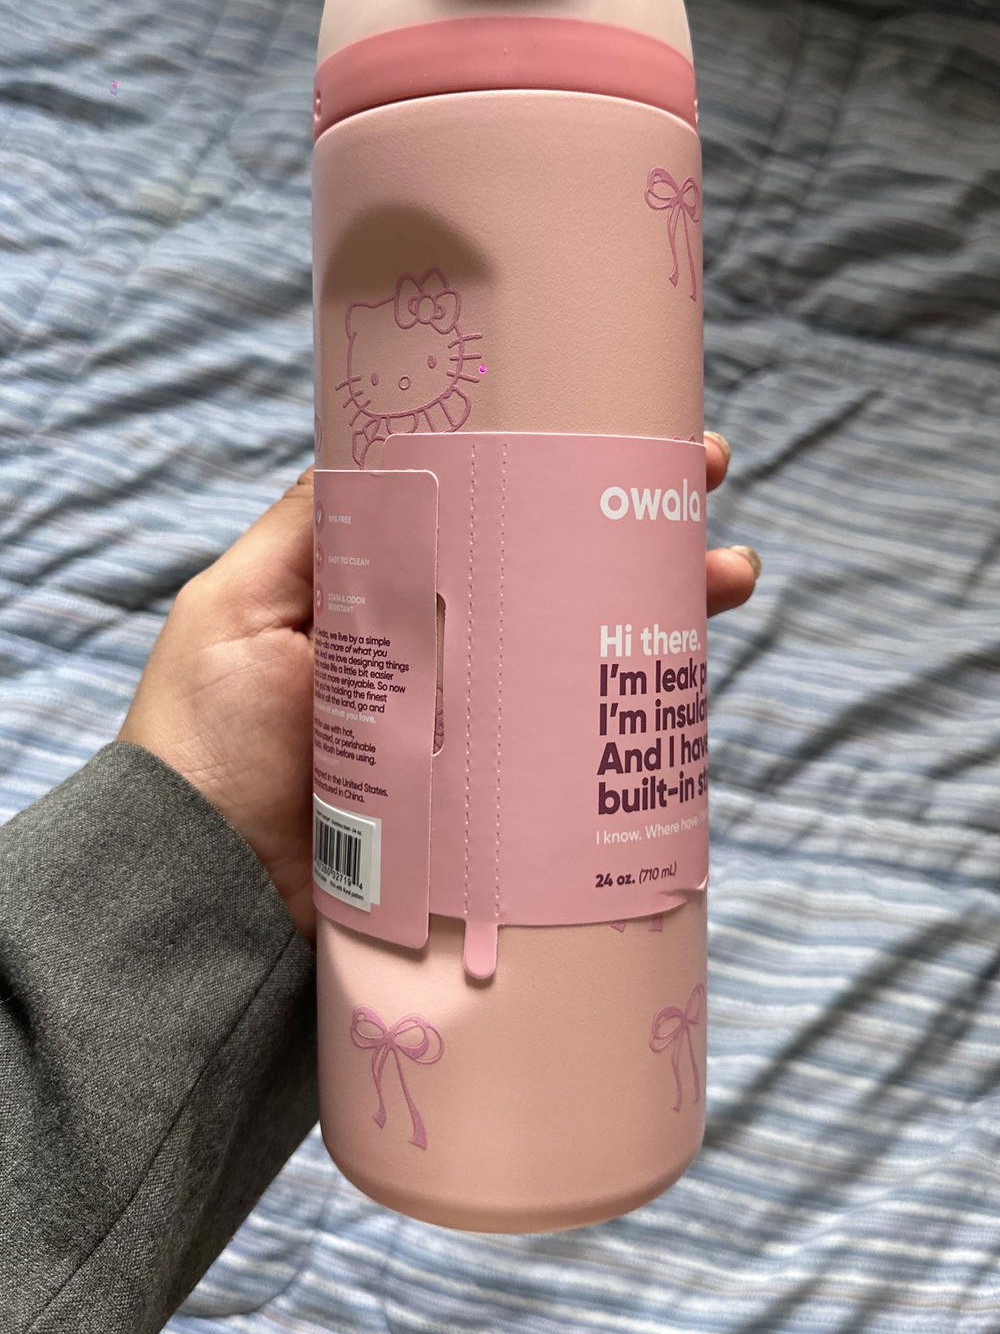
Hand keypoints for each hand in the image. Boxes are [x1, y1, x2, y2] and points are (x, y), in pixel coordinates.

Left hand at [119, 434, 758, 948]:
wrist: (204, 900)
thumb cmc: (206, 746)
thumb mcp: (238, 611)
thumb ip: (306, 530)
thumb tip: (376, 437)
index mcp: (380, 599)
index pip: (481, 519)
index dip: (548, 475)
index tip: (615, 432)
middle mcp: (438, 657)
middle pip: (550, 580)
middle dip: (632, 531)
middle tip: (706, 487)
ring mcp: (472, 733)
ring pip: (576, 658)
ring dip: (657, 611)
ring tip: (724, 576)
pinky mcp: (495, 807)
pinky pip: (572, 752)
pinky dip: (631, 715)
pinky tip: (681, 685)